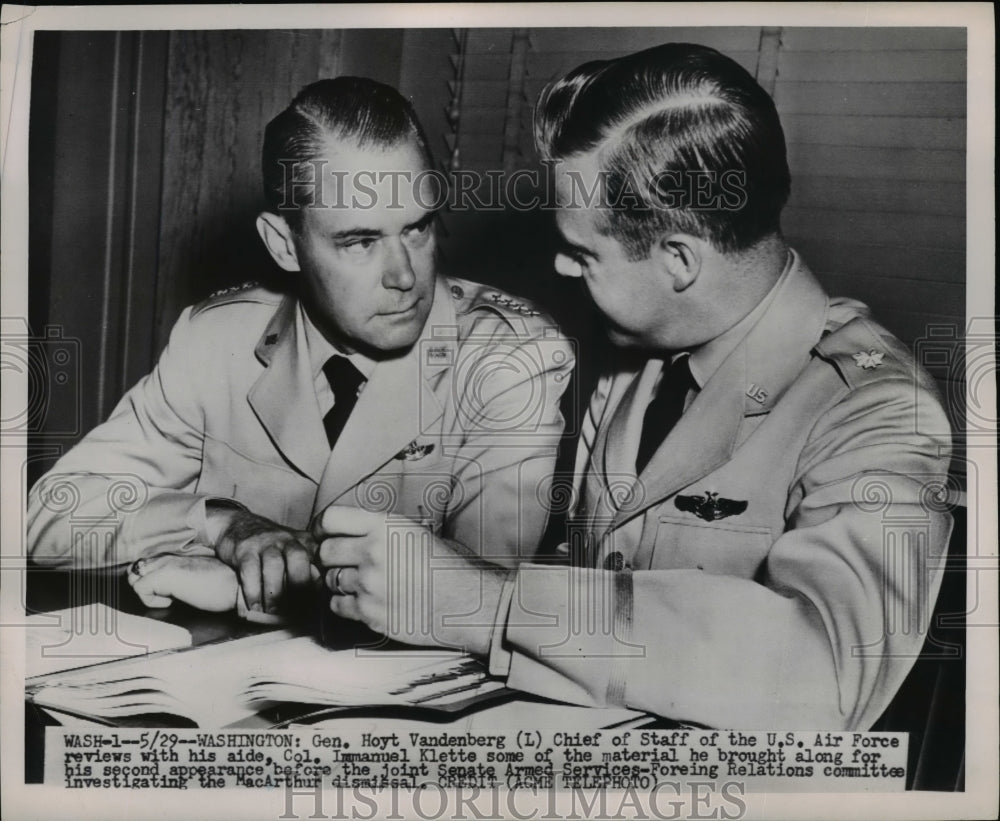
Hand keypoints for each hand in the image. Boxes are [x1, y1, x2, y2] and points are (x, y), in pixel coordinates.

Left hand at [127, 554, 238, 611]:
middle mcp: (168, 555)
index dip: (147, 577)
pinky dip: (152, 601)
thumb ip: (178, 576)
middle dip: (142, 584)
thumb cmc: (222, 586)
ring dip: (147, 591)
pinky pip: (140, 590)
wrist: (235, 585)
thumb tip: (164, 589)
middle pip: (134, 568)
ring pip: (133, 577)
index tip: (164, 591)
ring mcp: (165, 564)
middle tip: (164, 596)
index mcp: (176, 554)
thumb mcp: (196, 576)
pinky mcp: (164, 575)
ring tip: (170, 597)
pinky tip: (173, 600)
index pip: (145, 562)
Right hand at [209, 507, 319, 615]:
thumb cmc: (272, 550)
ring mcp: (266, 541)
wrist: (239, 526)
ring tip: (272, 612)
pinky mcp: (245, 548)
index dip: (318, 583)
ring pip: (274, 565)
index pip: (319, 560)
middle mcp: (288, 539)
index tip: (313, 605)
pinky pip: (250, 570)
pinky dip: (253, 591)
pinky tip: (254, 606)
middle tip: (294, 609)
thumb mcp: (293, 555)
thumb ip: (306, 574)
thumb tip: (314, 606)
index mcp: (305, 542)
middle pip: (298, 558)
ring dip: (274, 593)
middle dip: (298, 584)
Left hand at [312, 505, 508, 653]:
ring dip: (340, 581)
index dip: (322, 527)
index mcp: (384, 526)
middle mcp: (372, 552)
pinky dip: (346, 603)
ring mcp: (368, 585)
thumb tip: (351, 532)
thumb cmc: (447, 565)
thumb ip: (380, 529)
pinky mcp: (369, 613)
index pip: (330, 519)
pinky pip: (338, 606)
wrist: (466, 602)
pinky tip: (365, 600)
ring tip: (362, 582)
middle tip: (342, 561)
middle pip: (324, 551)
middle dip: (330, 556)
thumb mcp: (416, 531)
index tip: (324, 534)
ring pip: (330, 580)